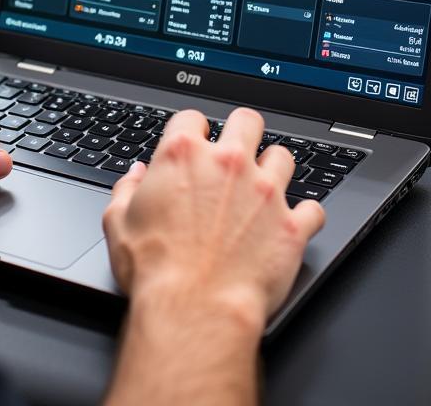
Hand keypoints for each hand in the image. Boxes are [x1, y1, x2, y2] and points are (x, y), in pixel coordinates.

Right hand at [103, 107, 324, 330]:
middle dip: (243, 131)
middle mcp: (228, 164)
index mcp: (183, 156)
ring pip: (283, 157)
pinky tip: (292, 223)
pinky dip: (304, 216)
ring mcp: (264, 193)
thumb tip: (135, 177)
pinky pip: (313, 209)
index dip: (191, 131)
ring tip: (264, 187)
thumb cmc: (154, 270)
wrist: (192, 311)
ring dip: (273, 169)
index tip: (192, 144)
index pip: (191, 118)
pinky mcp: (291, 227)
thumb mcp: (118, 223)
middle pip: (248, 120)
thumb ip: (126, 190)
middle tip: (236, 151)